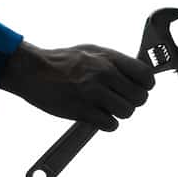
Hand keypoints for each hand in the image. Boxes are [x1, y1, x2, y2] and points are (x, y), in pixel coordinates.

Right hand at [0, 41, 155, 130]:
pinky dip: (105, 124)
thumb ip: (114, 62)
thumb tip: (137, 74)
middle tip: (117, 100)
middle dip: (131, 102)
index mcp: (108, 58)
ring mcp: (93, 92)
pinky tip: (95, 116)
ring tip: (103, 108)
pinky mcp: (82, 110)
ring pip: (127, 112)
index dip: (145, 86)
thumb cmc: (59, 62)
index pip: (146, 76)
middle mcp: (104, 74)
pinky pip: (110, 124)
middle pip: (140, 98)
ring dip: (117, 114)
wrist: (31, 71)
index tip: (137, 89)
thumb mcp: (90, 52)